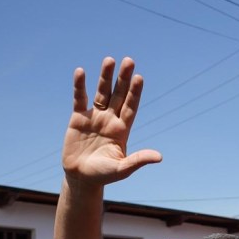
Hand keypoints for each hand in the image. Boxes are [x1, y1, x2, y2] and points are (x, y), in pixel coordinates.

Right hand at [63, 57, 161, 185]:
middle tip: (129, 61)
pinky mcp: (78, 118)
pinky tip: (81, 72)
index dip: (135, 93)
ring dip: (105, 77)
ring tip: (109, 60)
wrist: (81, 178)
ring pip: (101, 92)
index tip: (139, 78)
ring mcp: (95, 117)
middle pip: (119, 95)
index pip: (131, 107)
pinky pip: (80, 98)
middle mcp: (111, 119)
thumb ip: (138, 160)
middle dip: (123, 79)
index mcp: (122, 129)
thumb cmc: (103, 175)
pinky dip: (80, 86)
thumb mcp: (122, 169)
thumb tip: (159, 157)